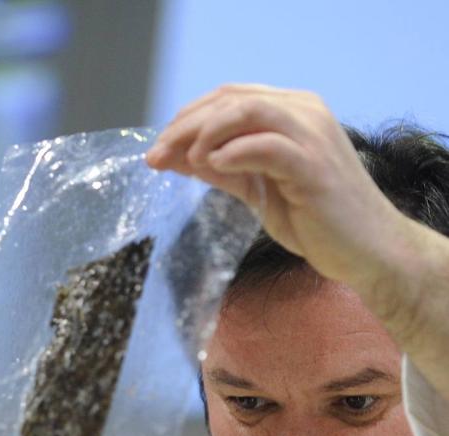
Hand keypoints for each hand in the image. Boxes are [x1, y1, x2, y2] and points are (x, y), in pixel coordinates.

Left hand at [146, 84, 416, 296]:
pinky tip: (212, 166)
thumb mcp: (260, 191)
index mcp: (291, 113)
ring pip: (248, 112)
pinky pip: (268, 146)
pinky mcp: (314, 165)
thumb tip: (177, 158)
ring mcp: (312, 136)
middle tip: (155, 154)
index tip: (157, 148)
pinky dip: (235, 152)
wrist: (365, 252)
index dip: (188, 118)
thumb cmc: (316, 222)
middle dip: (186, 125)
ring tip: (182, 160)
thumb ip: (225, 170)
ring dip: (206, 133)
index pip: (230, 98)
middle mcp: (303, 113)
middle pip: (232, 100)